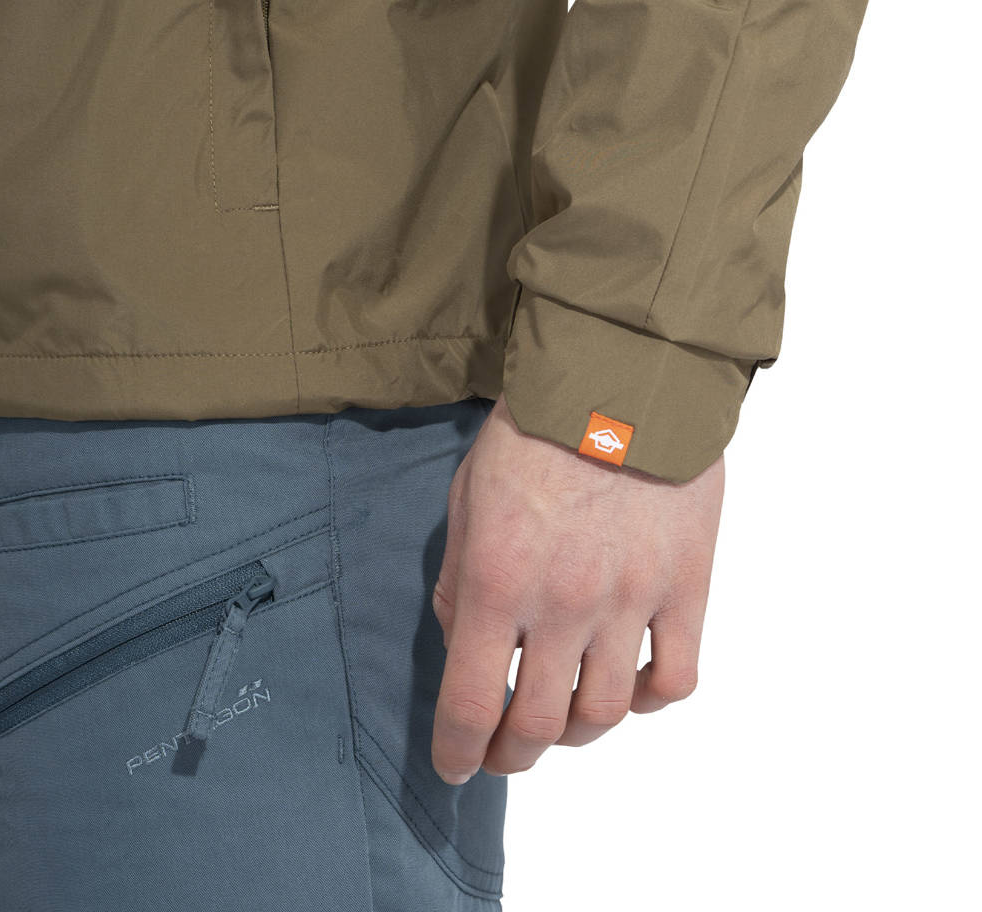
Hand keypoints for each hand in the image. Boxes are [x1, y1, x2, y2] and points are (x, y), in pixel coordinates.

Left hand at [430, 394, 723, 783]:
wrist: (622, 375)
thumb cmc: (535, 429)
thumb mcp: (468, 494)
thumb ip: (457, 573)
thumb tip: (462, 636)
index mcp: (495, 580)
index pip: (470, 702)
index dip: (457, 750)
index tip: (454, 764)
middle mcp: (561, 605)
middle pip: (538, 725)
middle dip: (512, 753)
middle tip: (505, 750)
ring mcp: (630, 601)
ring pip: (605, 713)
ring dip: (577, 731)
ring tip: (565, 716)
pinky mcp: (685, 588)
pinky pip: (676, 678)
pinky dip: (650, 698)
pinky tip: (630, 682)